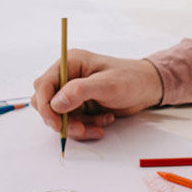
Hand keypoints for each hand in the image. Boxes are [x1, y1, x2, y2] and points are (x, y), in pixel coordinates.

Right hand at [31, 49, 163, 139]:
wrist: (148, 89)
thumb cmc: (130, 79)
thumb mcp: (107, 85)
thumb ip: (79, 92)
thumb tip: (55, 103)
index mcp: (70, 63)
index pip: (43, 86)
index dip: (46, 106)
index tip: (57, 124)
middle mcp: (68, 76)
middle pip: (47, 103)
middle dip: (63, 120)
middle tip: (81, 128)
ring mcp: (73, 92)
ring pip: (60, 117)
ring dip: (78, 126)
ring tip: (100, 123)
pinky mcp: (80, 105)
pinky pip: (73, 122)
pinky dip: (87, 126)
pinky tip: (104, 120)